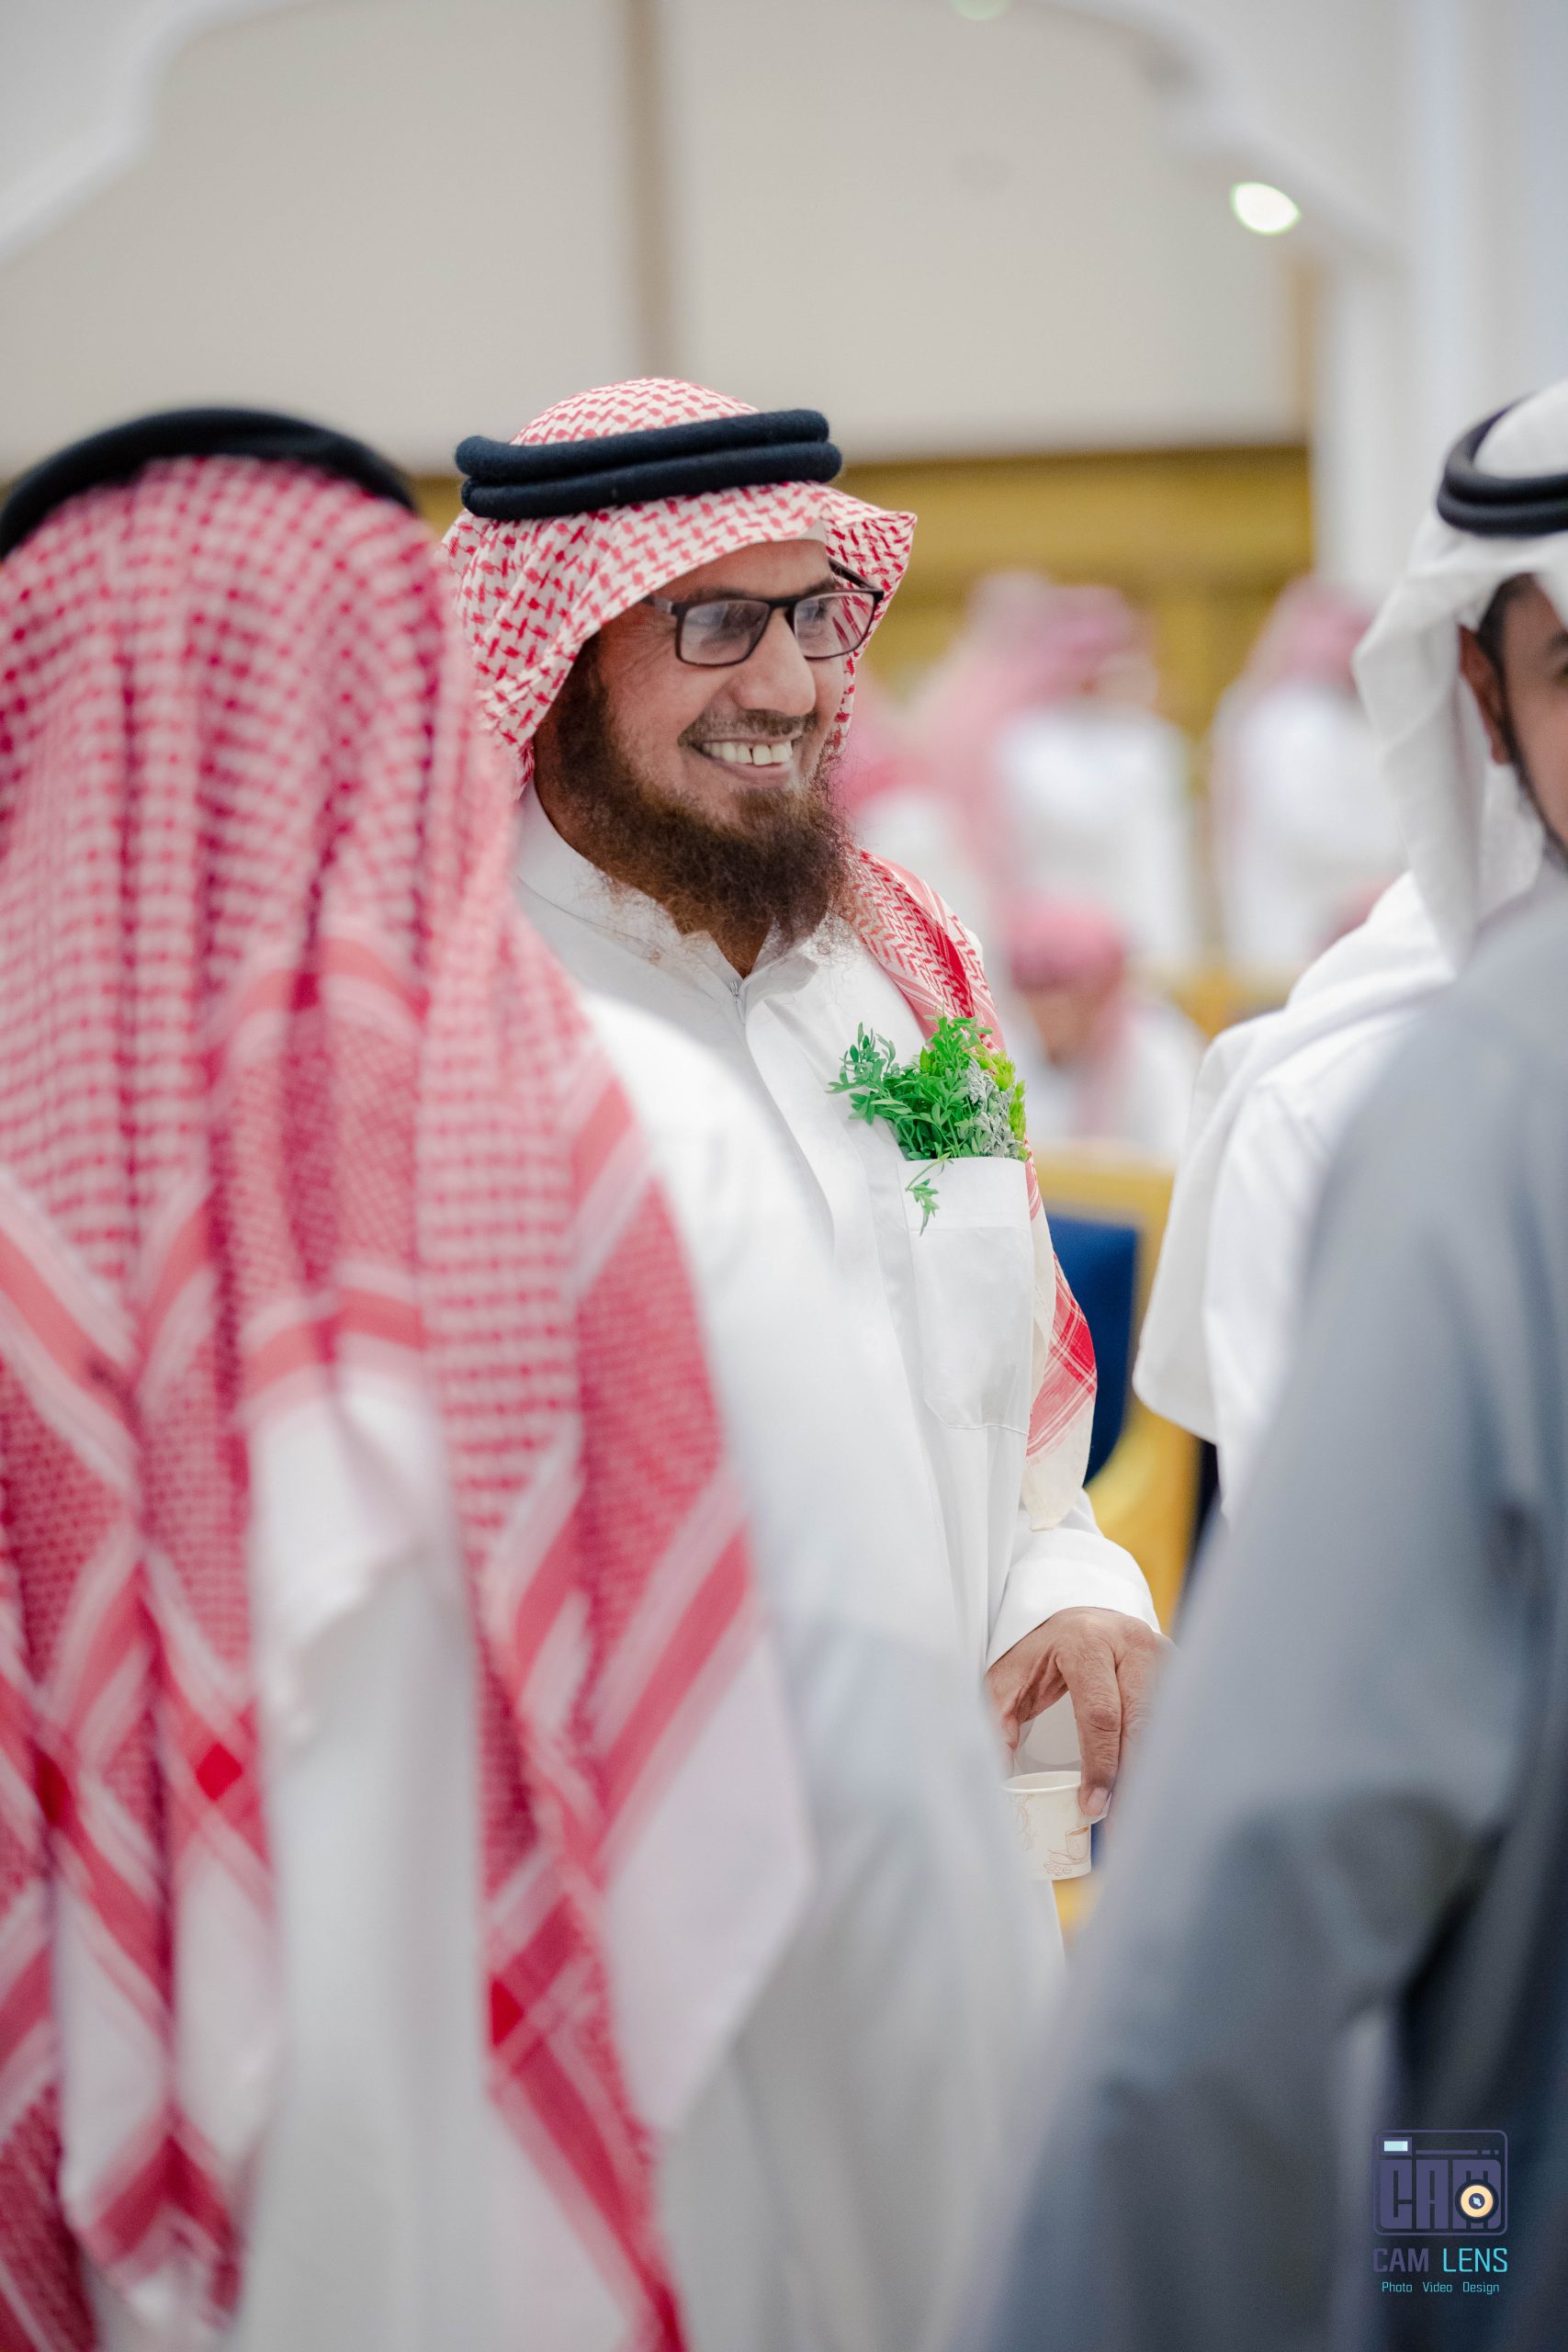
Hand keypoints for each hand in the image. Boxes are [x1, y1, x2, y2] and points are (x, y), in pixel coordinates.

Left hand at [985, 1606, 1170, 1820]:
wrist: (1079, 1616)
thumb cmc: (1043, 1651)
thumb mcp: (1009, 1676)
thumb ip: (997, 1719)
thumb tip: (998, 1772)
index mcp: (1087, 1642)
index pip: (1101, 1714)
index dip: (1100, 1765)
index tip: (1093, 1805)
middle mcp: (1131, 1642)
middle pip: (1141, 1722)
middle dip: (1131, 1777)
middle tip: (1119, 1821)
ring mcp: (1160, 1651)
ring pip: (1165, 1724)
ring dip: (1151, 1770)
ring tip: (1135, 1810)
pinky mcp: (1177, 1664)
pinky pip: (1178, 1717)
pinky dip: (1164, 1753)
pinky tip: (1151, 1783)